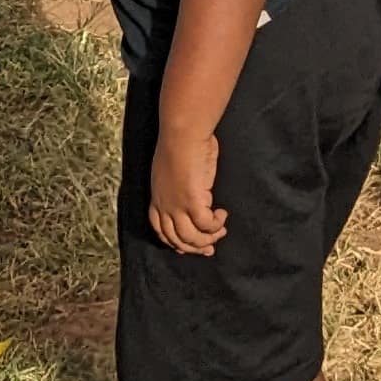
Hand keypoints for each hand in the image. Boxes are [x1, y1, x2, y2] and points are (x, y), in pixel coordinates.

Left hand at [148, 130, 225, 256]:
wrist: (183, 133)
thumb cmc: (181, 143)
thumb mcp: (172, 170)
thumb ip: (178, 186)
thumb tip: (193, 194)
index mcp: (157, 197)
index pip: (160, 229)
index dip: (174, 241)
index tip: (188, 246)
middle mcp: (164, 205)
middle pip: (176, 239)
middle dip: (194, 247)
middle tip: (210, 247)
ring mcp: (176, 206)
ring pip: (191, 237)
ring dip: (208, 239)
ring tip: (220, 231)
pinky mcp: (192, 202)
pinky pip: (206, 225)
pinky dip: (216, 225)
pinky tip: (223, 215)